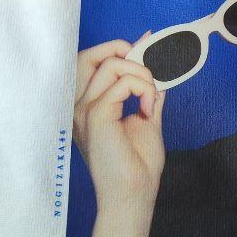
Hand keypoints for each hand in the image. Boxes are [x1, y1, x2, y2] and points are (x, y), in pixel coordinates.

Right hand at [73, 35, 164, 214]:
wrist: (133, 194)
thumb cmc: (137, 164)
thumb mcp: (145, 117)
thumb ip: (146, 91)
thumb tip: (155, 67)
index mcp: (89, 106)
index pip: (93, 63)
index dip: (118, 48)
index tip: (147, 42)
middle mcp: (81, 106)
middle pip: (94, 56)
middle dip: (124, 52)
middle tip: (147, 71)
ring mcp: (84, 110)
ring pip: (112, 64)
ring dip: (141, 74)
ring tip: (151, 99)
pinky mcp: (95, 115)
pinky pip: (123, 83)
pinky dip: (144, 90)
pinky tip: (148, 110)